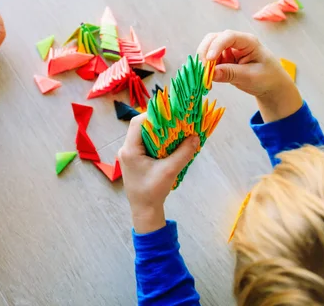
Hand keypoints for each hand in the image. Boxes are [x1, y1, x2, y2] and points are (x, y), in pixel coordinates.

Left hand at [118, 113, 199, 233]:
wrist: (144, 210)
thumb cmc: (153, 192)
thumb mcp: (169, 171)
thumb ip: (183, 153)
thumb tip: (196, 137)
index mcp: (130, 150)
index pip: (138, 123)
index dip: (153, 115)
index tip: (170, 113)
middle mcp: (127, 149)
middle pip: (141, 127)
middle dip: (159, 122)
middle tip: (175, 120)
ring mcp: (130, 154)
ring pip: (144, 135)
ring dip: (159, 131)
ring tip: (175, 129)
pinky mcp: (135, 159)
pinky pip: (146, 143)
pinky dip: (158, 140)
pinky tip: (170, 142)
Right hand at [196, 30, 301, 122]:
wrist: (270, 85)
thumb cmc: (266, 78)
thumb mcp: (250, 77)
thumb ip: (230, 73)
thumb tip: (211, 73)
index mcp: (248, 42)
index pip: (229, 37)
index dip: (216, 46)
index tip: (209, 60)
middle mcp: (236, 42)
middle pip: (214, 38)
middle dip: (205, 52)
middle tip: (202, 69)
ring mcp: (228, 50)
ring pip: (208, 48)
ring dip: (204, 61)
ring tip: (205, 75)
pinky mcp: (223, 59)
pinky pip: (210, 60)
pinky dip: (206, 67)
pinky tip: (207, 77)